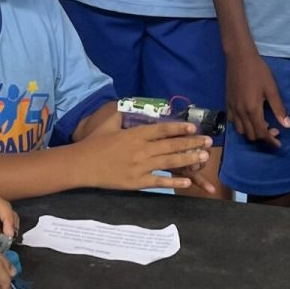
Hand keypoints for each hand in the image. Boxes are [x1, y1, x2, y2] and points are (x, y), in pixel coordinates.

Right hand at [83, 119, 214, 191]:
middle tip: (208, 143)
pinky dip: (173, 182)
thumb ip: (120, 114)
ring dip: (188, 159)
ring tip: (202, 158)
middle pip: (171, 145)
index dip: (179, 128)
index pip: (162, 129)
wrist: (81, 164)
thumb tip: (126, 105)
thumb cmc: (93, 143)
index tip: (193, 128)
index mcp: (135, 134)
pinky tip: (185, 182)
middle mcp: (140, 149)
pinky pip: (158, 181)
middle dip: (191, 143)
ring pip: (169, 162)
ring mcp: (139, 166)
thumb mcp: (108, 124)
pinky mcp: (135, 181)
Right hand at [226, 45, 289, 145]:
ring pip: (241, 130)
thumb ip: (278, 108)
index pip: (262, 133)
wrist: (239, 57)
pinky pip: (232, 121)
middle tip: (273, 129)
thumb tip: (287, 126)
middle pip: (251, 135)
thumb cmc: (258, 71)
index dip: (271, 140)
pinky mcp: (227, 103)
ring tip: (261, 123)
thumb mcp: (271, 89)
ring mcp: (232, 108)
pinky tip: (248, 117)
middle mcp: (241, 112)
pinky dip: (241, 124)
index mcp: (253, 109)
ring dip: (251, 132)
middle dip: (263, 136)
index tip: (279, 144)